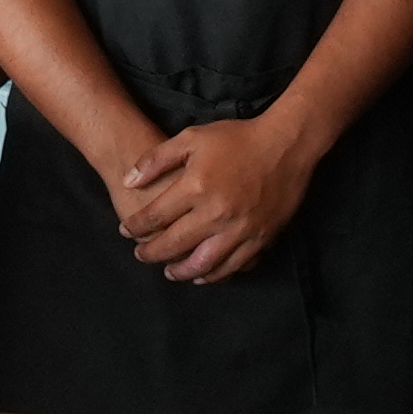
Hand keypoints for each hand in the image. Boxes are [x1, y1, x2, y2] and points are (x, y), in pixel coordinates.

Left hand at [115, 103, 334, 286]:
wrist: (287, 145)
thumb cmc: (237, 138)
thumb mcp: (192, 138)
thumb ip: (156, 159)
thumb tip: (127, 181)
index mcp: (195, 187)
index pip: (154, 217)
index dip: (135, 227)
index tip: (126, 231)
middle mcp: (215, 213)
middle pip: (173, 246)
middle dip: (150, 254)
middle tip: (141, 255)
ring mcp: (239, 229)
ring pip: (202, 265)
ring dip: (180, 272)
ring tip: (169, 271)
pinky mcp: (260, 238)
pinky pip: (233, 266)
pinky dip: (214, 275)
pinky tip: (203, 274)